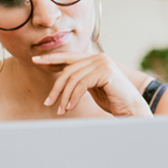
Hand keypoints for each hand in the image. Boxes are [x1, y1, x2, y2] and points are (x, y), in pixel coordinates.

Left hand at [33, 52, 151, 116]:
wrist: (131, 109)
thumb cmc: (112, 100)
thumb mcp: (92, 87)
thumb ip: (80, 79)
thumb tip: (62, 80)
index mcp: (94, 58)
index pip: (69, 57)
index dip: (51, 59)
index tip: (36, 61)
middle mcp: (99, 57)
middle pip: (68, 70)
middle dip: (56, 88)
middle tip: (48, 102)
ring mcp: (103, 63)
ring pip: (73, 79)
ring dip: (64, 97)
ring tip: (61, 110)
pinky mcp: (105, 72)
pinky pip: (81, 84)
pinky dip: (73, 97)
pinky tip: (70, 107)